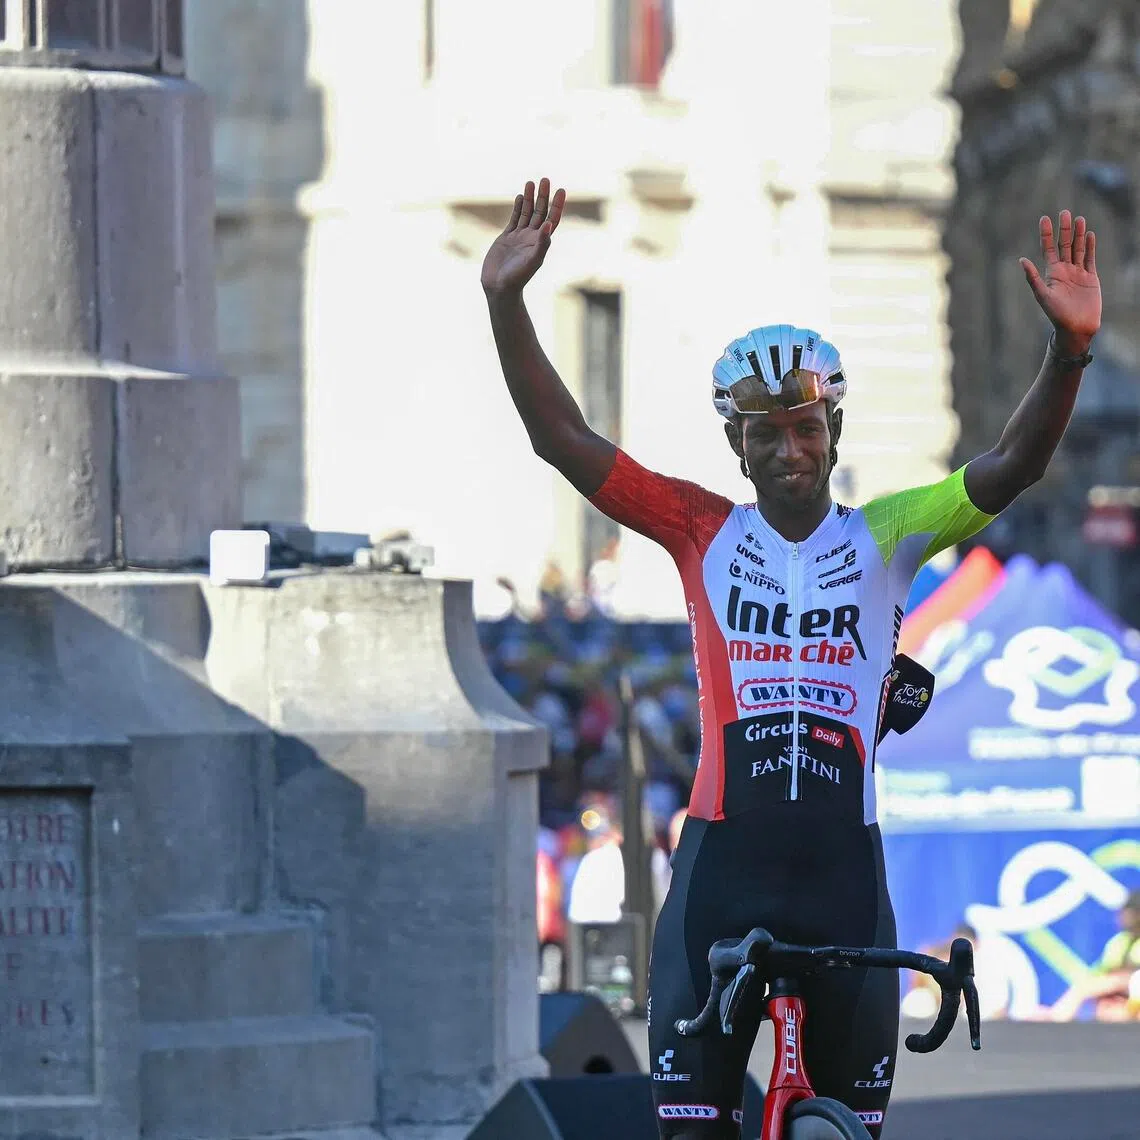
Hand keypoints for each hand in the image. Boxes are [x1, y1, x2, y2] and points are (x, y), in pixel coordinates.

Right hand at [481, 177, 565, 296]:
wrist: (499, 287)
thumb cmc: (518, 277)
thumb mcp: (532, 261)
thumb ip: (542, 243)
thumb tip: (549, 224)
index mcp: (541, 242)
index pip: (552, 219)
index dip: (557, 205)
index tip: (561, 190)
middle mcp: (531, 237)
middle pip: (540, 212)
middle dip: (543, 196)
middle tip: (545, 179)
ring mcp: (519, 237)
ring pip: (526, 213)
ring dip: (529, 198)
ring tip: (531, 183)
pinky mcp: (506, 238)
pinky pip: (514, 219)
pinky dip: (517, 208)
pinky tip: (520, 197)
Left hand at [1019, 210, 1101, 353]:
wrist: (1076, 327)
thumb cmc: (1056, 314)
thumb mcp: (1042, 295)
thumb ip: (1033, 277)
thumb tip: (1021, 260)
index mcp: (1051, 273)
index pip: (1048, 249)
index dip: (1046, 234)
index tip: (1044, 218)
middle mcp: (1064, 270)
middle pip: (1064, 245)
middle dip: (1064, 229)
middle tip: (1064, 212)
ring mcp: (1078, 273)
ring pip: (1078, 248)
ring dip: (1078, 234)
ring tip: (1079, 218)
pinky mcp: (1090, 277)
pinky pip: (1090, 258)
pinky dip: (1090, 246)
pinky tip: (1090, 234)